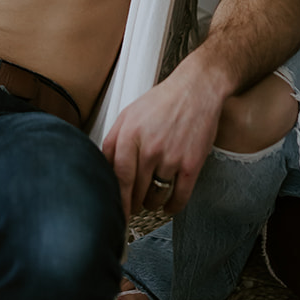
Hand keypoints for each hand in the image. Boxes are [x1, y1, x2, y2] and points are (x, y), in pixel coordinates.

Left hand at [102, 59, 223, 217]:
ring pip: (155, 197)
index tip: (115, 211)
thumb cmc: (162, 101)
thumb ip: (113, 141)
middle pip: (135, 191)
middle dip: (132, 203)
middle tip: (133, 206)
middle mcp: (149, 147)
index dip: (116, 199)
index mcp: (129, 134)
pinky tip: (169, 206)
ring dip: (151, 204)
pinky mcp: (192, 164)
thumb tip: (102, 169)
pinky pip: (179, 197)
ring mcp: (171, 157)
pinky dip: (173, 207)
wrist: (197, 88)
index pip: (117, 177)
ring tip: (151, 200)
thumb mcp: (129, 114)